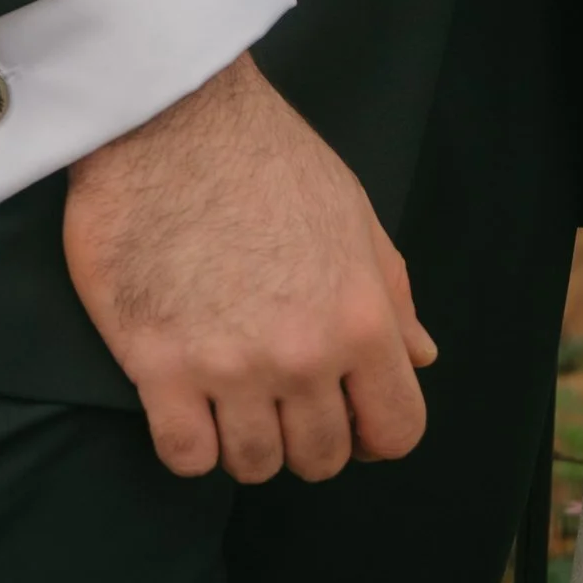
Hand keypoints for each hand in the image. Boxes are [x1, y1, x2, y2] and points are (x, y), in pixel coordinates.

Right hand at [63, 52, 435, 484]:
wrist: (171, 117)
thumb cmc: (264, 155)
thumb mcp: (350, 211)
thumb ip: (390, 292)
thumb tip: (422, 355)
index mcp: (360, 317)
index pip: (396, 429)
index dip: (375, 430)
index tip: (348, 412)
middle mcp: (302, 354)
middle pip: (322, 458)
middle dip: (308, 434)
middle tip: (280, 390)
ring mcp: (230, 367)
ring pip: (253, 465)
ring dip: (245, 439)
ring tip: (230, 390)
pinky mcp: (159, 368)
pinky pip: (185, 457)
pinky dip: (189, 442)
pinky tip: (186, 400)